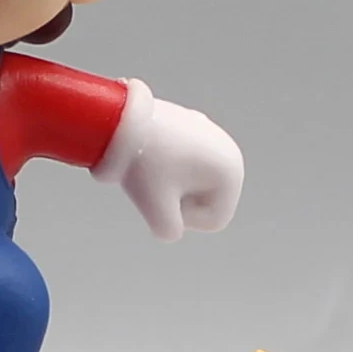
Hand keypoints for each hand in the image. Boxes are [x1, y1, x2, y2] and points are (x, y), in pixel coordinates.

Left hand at [93, 80, 243, 241]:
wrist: (120, 120)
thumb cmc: (142, 165)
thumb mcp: (155, 209)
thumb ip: (169, 231)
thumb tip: (172, 229)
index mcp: (232, 171)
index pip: (214, 221)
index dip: (183, 219)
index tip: (161, 196)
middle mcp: (229, 152)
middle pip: (204, 203)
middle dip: (178, 202)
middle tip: (153, 180)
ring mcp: (212, 137)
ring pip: (191, 185)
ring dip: (170, 185)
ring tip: (150, 166)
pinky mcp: (193, 127)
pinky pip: (181, 165)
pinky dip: (165, 167)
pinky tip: (150, 152)